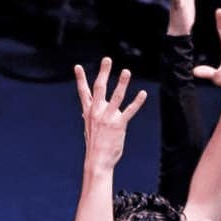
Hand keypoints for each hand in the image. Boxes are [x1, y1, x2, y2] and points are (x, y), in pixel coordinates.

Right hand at [74, 57, 146, 171]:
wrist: (97, 160)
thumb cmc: (95, 146)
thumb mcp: (89, 129)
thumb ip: (89, 118)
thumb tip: (84, 112)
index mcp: (89, 112)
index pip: (83, 92)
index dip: (80, 79)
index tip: (77, 67)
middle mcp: (97, 112)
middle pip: (99, 88)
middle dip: (103, 73)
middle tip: (107, 59)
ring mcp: (108, 118)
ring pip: (116, 96)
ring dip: (122, 83)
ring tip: (126, 71)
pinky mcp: (119, 125)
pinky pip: (129, 111)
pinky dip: (137, 102)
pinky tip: (143, 93)